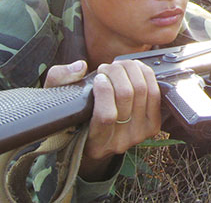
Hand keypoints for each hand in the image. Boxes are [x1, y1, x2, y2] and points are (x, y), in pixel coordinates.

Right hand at [46, 59, 160, 180]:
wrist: (95, 137)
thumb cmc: (73, 115)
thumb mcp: (55, 99)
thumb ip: (59, 79)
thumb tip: (80, 67)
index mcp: (94, 144)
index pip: (106, 117)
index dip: (104, 91)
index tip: (98, 78)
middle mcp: (119, 143)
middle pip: (126, 98)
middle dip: (117, 73)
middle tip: (108, 67)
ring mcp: (139, 135)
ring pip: (142, 92)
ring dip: (131, 71)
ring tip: (118, 66)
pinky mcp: (152, 126)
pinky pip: (155, 94)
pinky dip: (146, 75)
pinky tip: (134, 68)